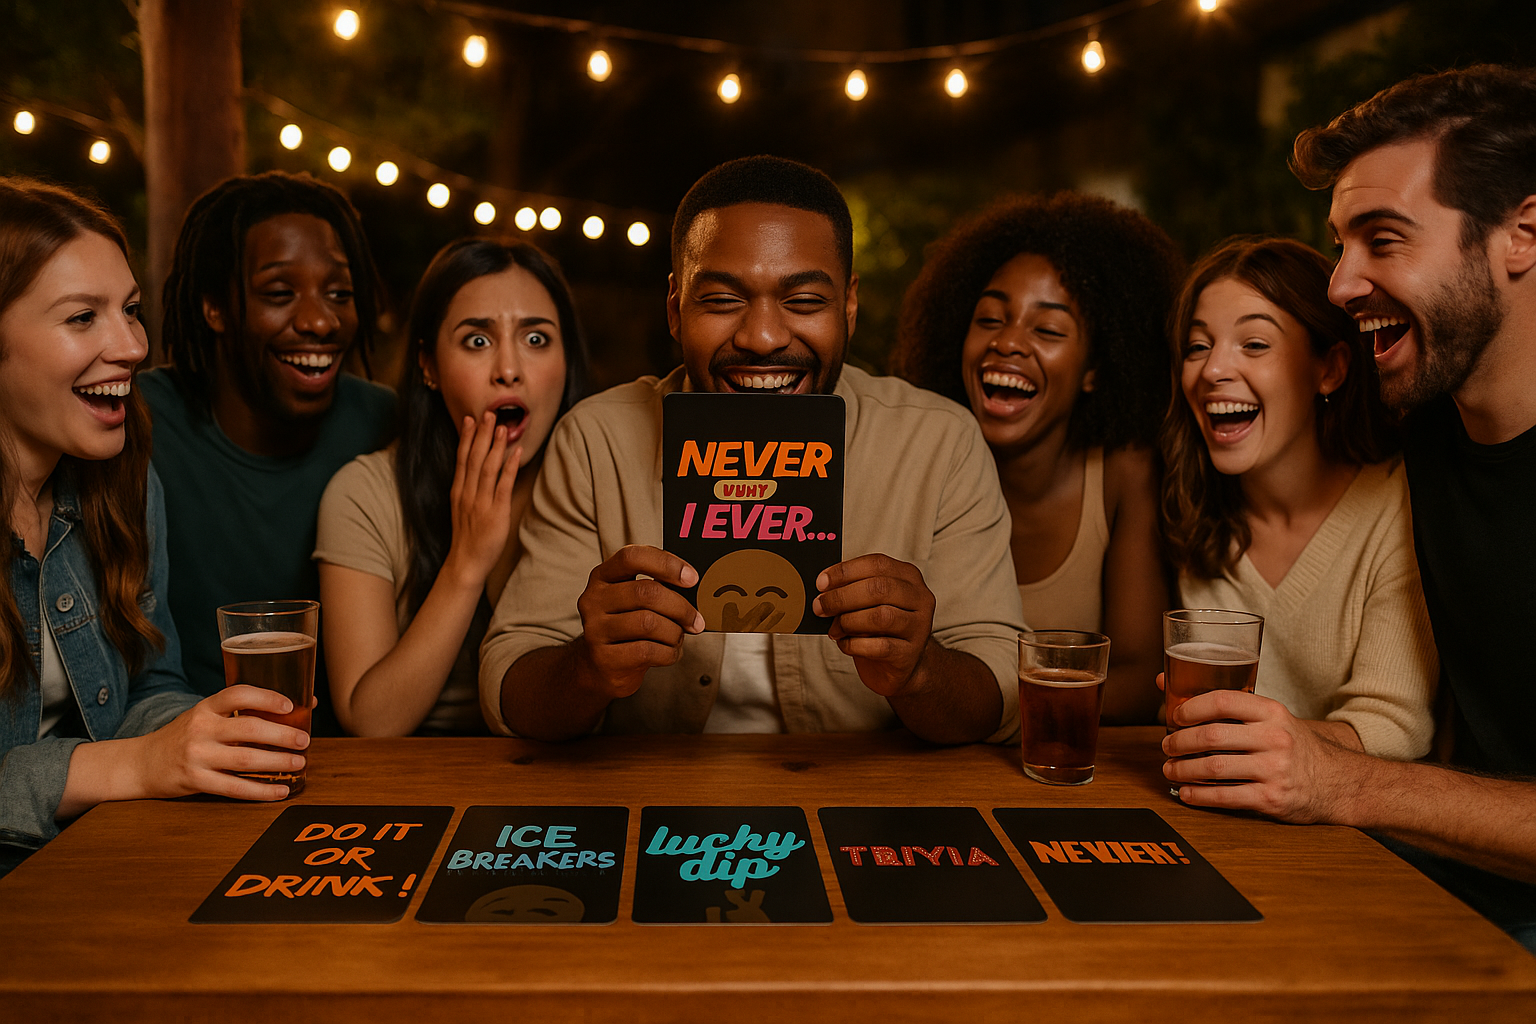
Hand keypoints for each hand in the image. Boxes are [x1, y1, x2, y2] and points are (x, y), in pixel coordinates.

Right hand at [131, 685, 310, 800]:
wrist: (141, 763)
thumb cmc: (184, 736)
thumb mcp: (206, 717)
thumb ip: (241, 713)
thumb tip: (299, 707)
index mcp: (206, 707)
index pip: (238, 694)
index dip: (266, 698)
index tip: (290, 706)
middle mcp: (201, 729)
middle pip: (249, 729)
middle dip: (282, 735)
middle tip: (304, 739)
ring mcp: (197, 756)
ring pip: (246, 760)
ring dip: (277, 762)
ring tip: (299, 762)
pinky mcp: (195, 781)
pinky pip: (235, 788)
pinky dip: (261, 791)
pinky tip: (280, 790)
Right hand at [444, 413, 520, 585]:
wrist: (466, 562)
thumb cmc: (467, 537)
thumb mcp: (462, 509)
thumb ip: (468, 491)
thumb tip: (476, 474)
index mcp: (459, 491)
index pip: (462, 459)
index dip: (466, 438)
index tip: (470, 419)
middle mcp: (468, 493)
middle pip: (474, 458)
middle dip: (481, 435)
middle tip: (488, 414)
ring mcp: (481, 502)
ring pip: (487, 468)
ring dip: (495, 447)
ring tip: (502, 428)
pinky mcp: (495, 512)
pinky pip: (503, 486)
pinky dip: (509, 468)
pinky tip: (516, 454)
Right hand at [575, 545, 702, 697]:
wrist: (601, 666)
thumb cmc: (626, 628)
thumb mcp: (634, 601)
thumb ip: (656, 588)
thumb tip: (693, 587)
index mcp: (603, 576)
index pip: (632, 557)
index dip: (666, 564)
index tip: (692, 578)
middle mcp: (594, 599)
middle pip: (646, 592)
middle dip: (680, 607)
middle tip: (696, 620)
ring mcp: (595, 629)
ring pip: (649, 623)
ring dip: (674, 632)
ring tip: (677, 637)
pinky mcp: (604, 657)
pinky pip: (647, 651)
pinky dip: (668, 652)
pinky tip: (669, 652)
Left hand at [813, 554, 935, 697]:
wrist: (899, 664)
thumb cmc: (879, 627)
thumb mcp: (869, 602)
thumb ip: (853, 589)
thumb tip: (823, 588)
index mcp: (908, 576)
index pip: (877, 564)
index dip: (845, 571)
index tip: (821, 582)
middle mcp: (919, 598)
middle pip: (879, 588)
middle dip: (842, 597)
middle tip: (820, 607)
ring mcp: (918, 627)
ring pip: (881, 617)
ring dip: (848, 621)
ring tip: (834, 629)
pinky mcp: (910, 653)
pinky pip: (879, 646)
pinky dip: (854, 644)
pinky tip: (845, 644)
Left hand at [1161, 688, 1353, 822]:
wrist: (1336, 782)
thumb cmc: (1291, 746)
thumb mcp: (1270, 718)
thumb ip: (1228, 705)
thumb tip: (1166, 683)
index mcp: (1271, 712)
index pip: (1223, 701)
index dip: (1191, 708)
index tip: (1174, 716)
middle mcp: (1274, 738)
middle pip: (1212, 736)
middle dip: (1179, 742)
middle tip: (1167, 746)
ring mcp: (1274, 770)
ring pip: (1214, 767)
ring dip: (1183, 769)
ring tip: (1171, 769)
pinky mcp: (1272, 799)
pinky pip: (1225, 796)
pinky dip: (1199, 795)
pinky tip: (1186, 793)